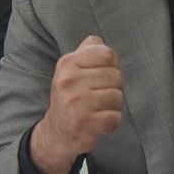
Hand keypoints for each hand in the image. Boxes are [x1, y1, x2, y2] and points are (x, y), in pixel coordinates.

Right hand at [30, 35, 123, 173]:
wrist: (56, 134)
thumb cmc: (69, 98)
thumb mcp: (70, 71)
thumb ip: (86, 52)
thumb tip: (97, 39)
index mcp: (67, 63)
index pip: (107, 54)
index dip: (111, 66)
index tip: (101, 78)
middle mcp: (69, 81)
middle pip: (116, 76)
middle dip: (114, 88)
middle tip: (98, 98)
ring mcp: (76, 103)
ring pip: (118, 97)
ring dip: (114, 106)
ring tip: (99, 110)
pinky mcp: (85, 124)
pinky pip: (116, 117)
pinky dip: (112, 122)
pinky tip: (100, 123)